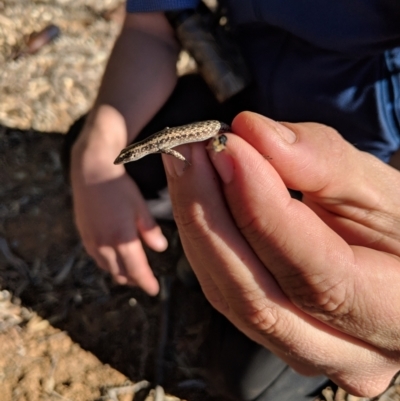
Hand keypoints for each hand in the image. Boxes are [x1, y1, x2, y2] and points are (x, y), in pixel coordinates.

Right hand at [71, 106, 166, 294]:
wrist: (90, 171)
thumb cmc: (120, 187)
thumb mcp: (140, 207)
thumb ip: (150, 230)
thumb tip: (161, 249)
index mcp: (121, 238)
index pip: (136, 270)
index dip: (146, 282)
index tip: (155, 291)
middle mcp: (104, 244)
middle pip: (120, 272)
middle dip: (134, 279)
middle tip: (145, 281)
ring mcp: (91, 240)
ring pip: (107, 267)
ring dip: (120, 273)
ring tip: (131, 273)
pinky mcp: (84, 234)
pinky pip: (97, 257)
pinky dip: (108, 263)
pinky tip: (114, 258)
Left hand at [162, 111, 399, 395]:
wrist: (394, 261)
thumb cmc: (398, 227)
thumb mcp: (380, 190)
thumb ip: (322, 161)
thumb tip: (253, 133)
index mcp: (394, 316)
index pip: (315, 274)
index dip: (262, 209)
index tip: (229, 149)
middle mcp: (343, 353)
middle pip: (257, 300)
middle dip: (211, 217)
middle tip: (190, 153)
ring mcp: (299, 349)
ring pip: (229, 298)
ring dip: (198, 226)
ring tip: (188, 166)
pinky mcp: (269, 332)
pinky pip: (224, 291)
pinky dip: (204, 241)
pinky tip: (197, 198)